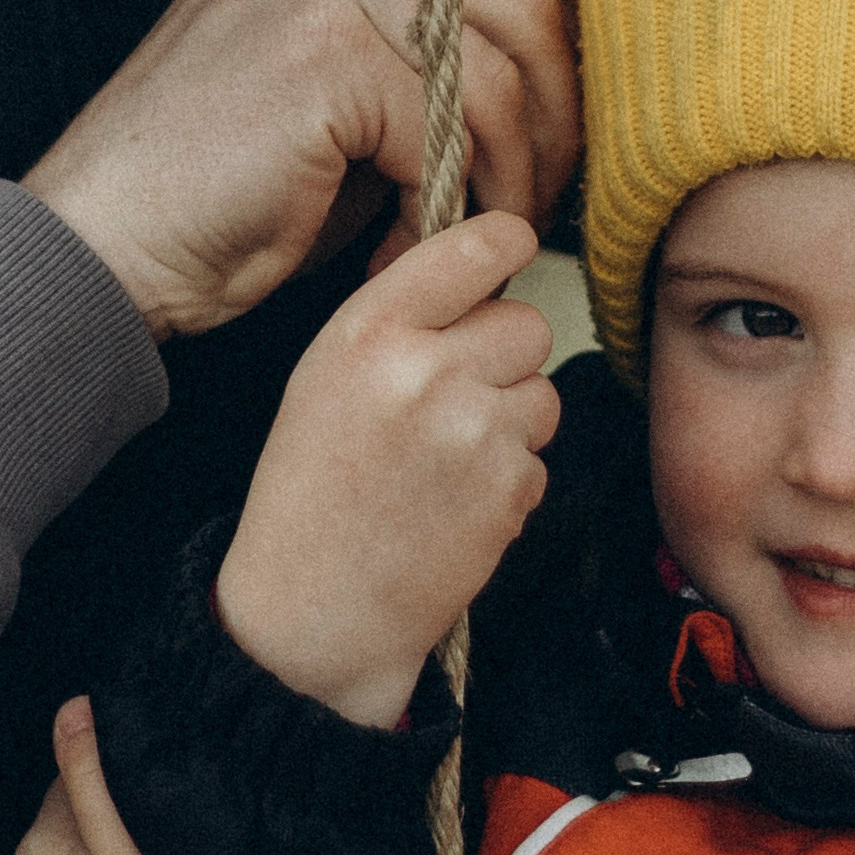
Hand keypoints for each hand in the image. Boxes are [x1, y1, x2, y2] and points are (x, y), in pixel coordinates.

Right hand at [25, 0, 600, 337]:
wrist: (104, 241)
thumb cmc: (223, 185)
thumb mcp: (332, 83)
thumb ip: (420, 42)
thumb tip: (553, 59)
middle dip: (563, 113)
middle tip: (542, 196)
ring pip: (501, 74)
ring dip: (512, 176)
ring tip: (477, 235)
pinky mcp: (326, 52)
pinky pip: (454, 129)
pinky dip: (452, 207)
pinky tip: (411, 247)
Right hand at [215, 211, 559, 724]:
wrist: (311, 609)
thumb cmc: (312, 492)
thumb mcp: (327, 377)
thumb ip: (404, 321)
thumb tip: (487, 274)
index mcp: (369, 330)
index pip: (478, 245)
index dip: (508, 245)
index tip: (511, 253)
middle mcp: (424, 369)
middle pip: (527, 323)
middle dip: (507, 358)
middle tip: (457, 400)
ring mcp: (474, 430)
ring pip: (543, 392)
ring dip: (513, 422)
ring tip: (448, 463)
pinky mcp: (508, 488)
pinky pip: (540, 459)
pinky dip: (510, 483)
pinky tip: (454, 508)